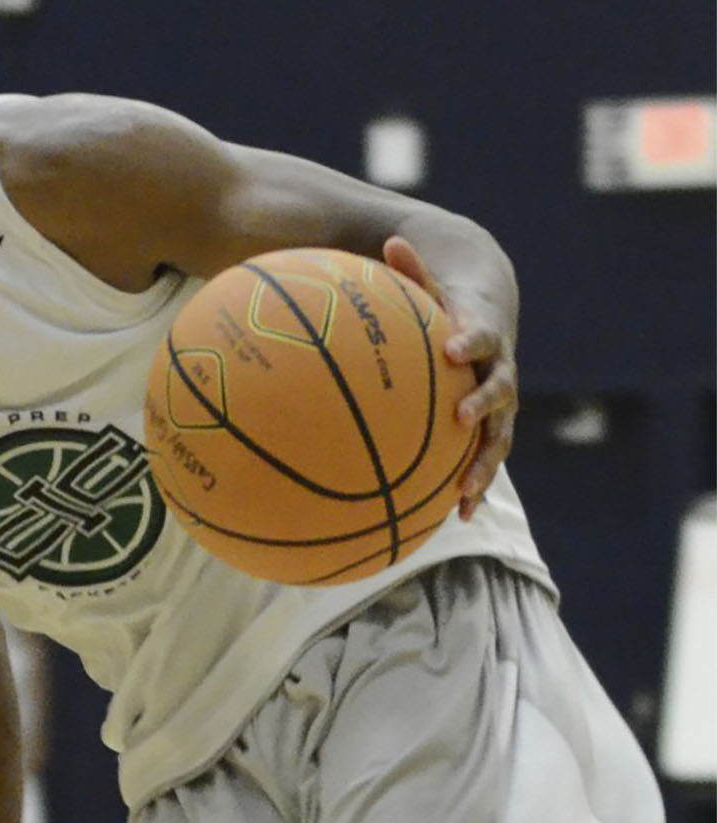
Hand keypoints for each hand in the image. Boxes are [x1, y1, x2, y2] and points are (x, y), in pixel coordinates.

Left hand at [383, 236, 517, 519]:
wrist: (487, 318)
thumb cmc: (446, 301)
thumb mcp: (429, 282)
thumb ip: (411, 268)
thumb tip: (389, 239)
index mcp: (484, 335)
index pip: (482, 334)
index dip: (471, 341)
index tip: (452, 350)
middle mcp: (499, 370)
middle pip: (500, 390)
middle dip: (482, 405)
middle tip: (461, 419)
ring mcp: (499, 403)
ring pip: (499, 436)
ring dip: (484, 464)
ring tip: (464, 493)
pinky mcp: (489, 428)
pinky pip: (484, 459)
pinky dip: (474, 485)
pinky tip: (456, 516)